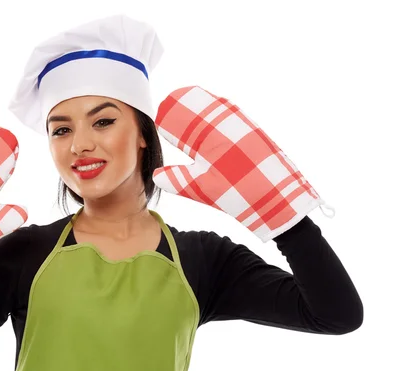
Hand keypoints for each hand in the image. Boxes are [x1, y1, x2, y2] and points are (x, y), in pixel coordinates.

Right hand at [153, 86, 332, 241]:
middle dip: (184, 107)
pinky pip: (231, 114)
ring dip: (201, 107)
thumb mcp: (204, 188)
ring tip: (189, 110)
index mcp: (211, 136)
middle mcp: (227, 124)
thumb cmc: (240, 193)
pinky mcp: (254, 131)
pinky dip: (216, 113)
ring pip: (217, 107)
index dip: (170, 116)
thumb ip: (178, 180)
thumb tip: (157, 175)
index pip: (184, 119)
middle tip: (171, 107)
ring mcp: (243, 125)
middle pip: (200, 106)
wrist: (280, 196)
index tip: (160, 116)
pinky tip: (213, 120)